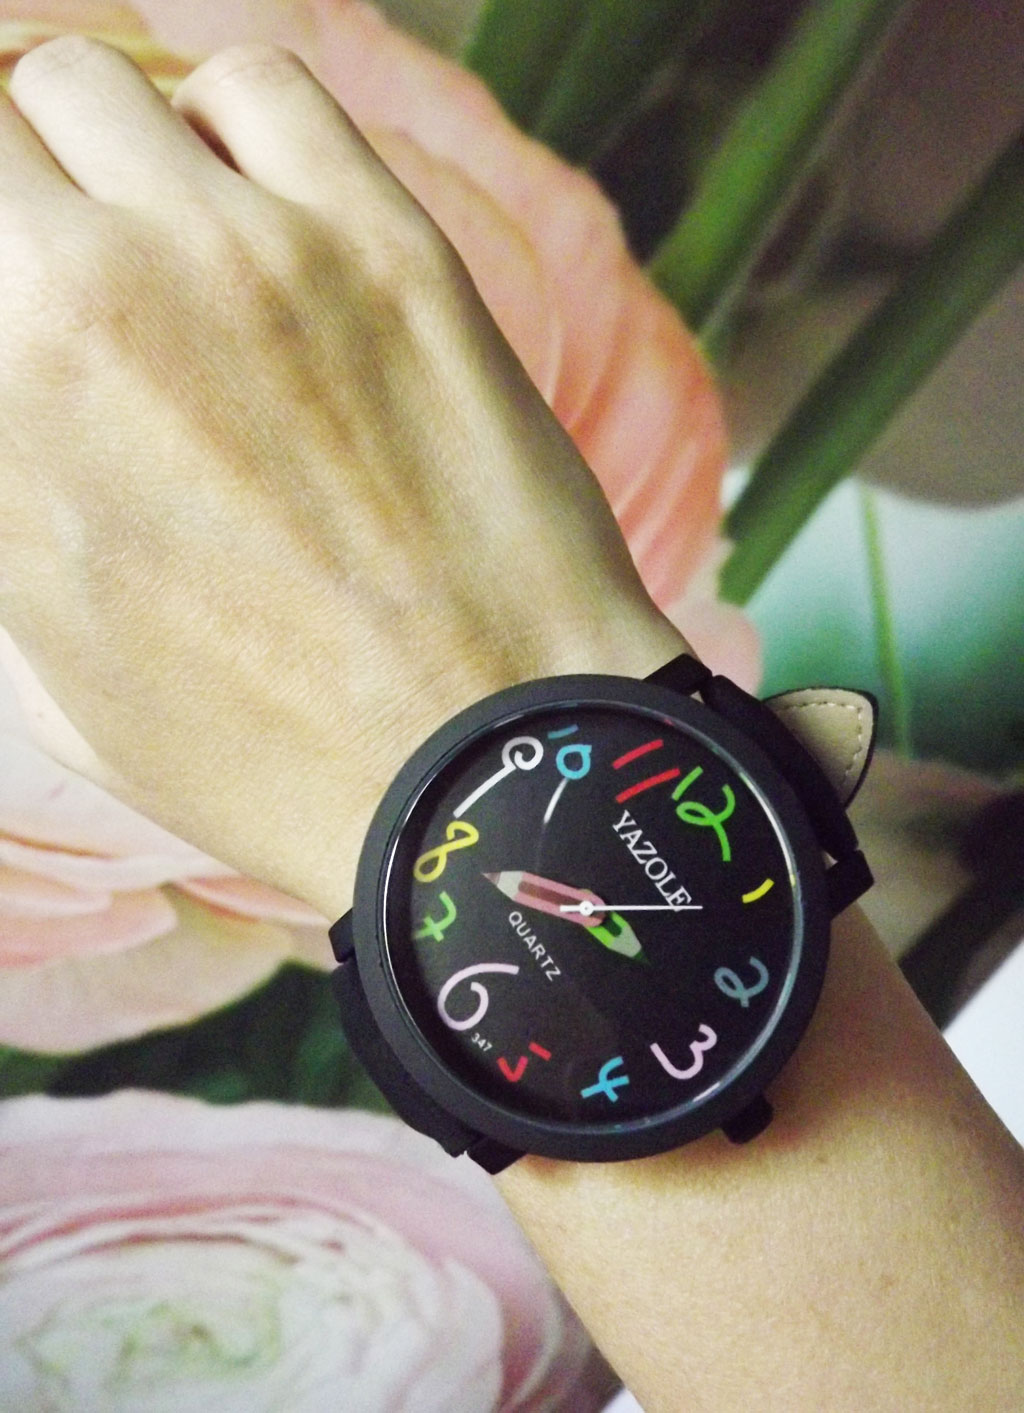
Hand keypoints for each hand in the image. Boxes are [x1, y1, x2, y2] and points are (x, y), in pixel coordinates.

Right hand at [0, 37, 686, 915]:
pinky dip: (230, 129)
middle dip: (16, 185)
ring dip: (105, 146)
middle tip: (60, 245)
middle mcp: (89, 300)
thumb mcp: (57, 674)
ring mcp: (245, 255)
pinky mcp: (384, 245)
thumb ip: (11, 507)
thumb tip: (24, 410)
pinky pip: (261, 91)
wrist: (474, 767)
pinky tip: (258, 210)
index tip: (20, 295)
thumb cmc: (265, 753)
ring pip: (100, 79)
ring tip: (155, 229)